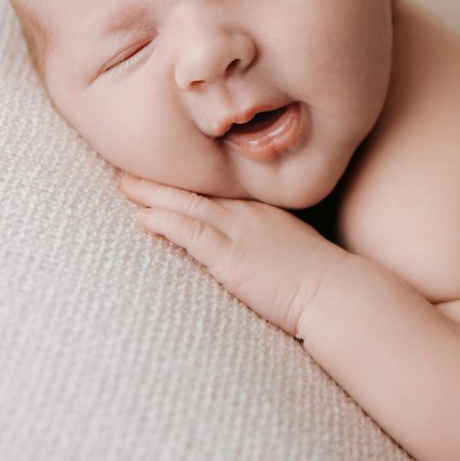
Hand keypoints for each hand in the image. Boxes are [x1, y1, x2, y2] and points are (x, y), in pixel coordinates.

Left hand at [118, 174, 343, 338]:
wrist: (335, 293)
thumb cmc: (319, 278)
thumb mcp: (291, 246)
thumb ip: (267, 239)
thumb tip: (251, 250)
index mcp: (260, 208)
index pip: (216, 186)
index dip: (187, 178)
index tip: (163, 169)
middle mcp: (247, 212)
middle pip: (195, 188)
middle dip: (161, 178)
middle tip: (129, 166)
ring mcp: (239, 231)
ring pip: (187, 204)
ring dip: (153, 194)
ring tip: (124, 184)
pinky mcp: (231, 257)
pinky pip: (191, 233)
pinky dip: (165, 222)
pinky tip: (144, 217)